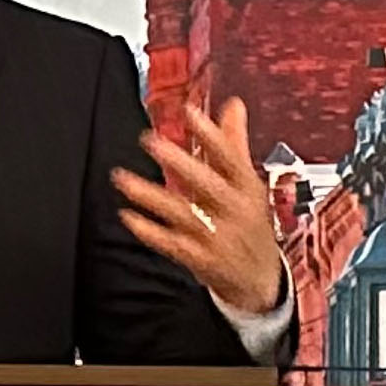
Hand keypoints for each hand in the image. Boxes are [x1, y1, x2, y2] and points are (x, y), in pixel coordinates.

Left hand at [111, 98, 287, 314]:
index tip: (189, 111)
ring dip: (151, 196)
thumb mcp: (249, 185)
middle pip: (208, 185)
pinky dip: (150, 231)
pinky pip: (172, 244)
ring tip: (122, 179)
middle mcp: (236, 211)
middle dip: (180, 163)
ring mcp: (219, 237)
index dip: (212, 135)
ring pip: (183, 214)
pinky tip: (128, 217)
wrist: (262, 282)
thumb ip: (234, 144)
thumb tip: (233, 104)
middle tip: (150, 140)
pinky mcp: (202, 260)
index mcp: (248, 189)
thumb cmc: (251, 224)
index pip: (232, 158)